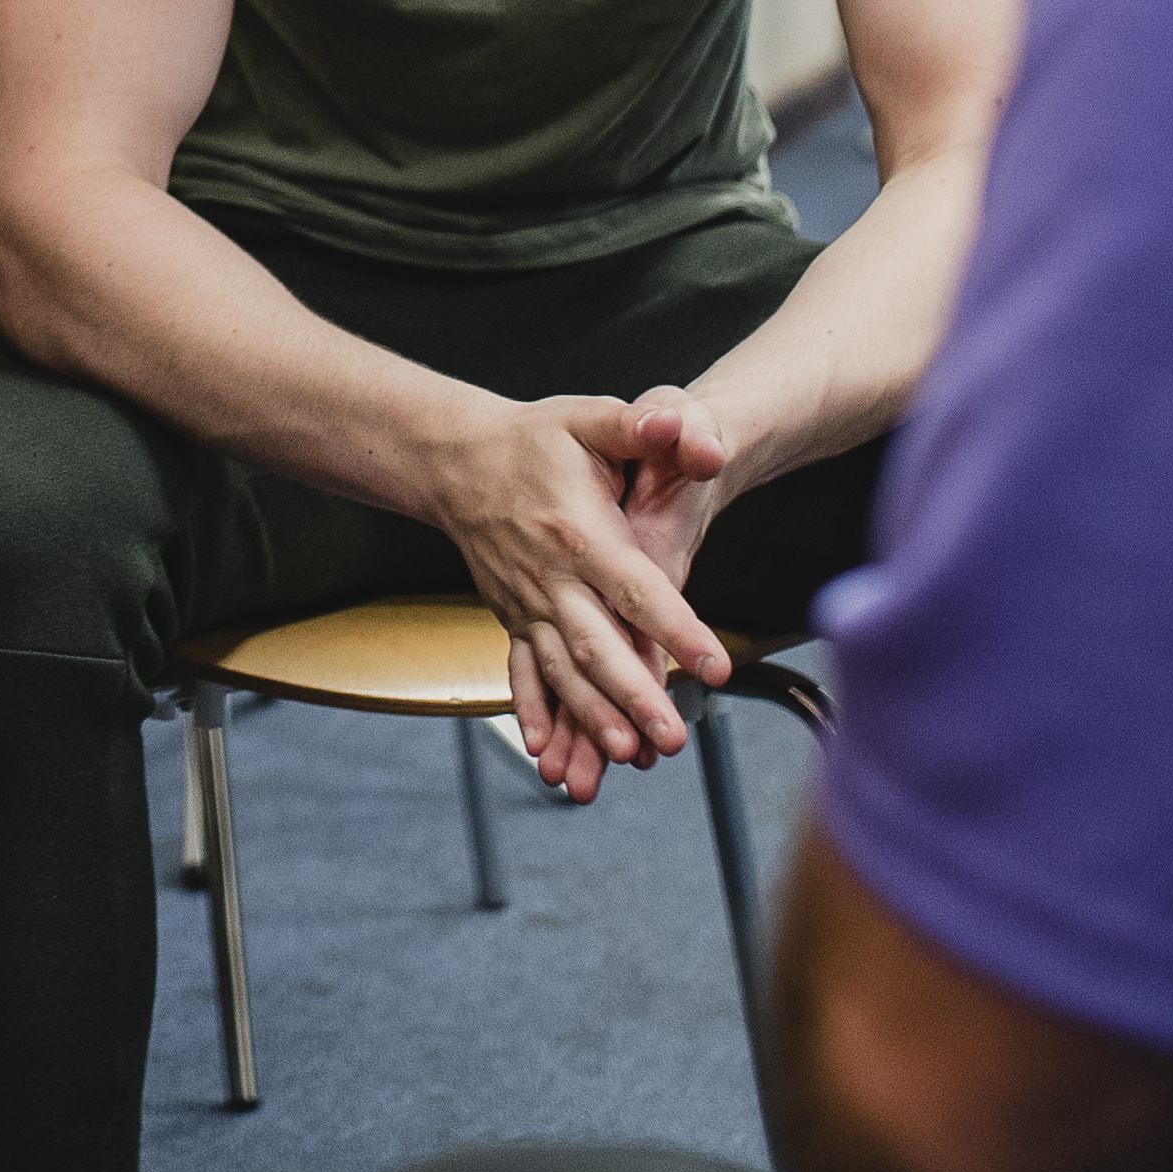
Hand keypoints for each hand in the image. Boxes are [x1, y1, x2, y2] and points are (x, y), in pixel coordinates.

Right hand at [423, 389, 731, 800]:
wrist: (457, 460)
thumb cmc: (532, 439)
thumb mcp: (587, 418)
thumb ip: (636, 425)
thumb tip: (678, 425)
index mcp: (580, 533)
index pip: (637, 589)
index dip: (676, 629)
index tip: (715, 665)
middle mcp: (551, 578)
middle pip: (596, 645)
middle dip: (635, 695)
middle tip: (671, 737)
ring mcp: (528, 603)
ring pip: (561, 669)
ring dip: (590, 714)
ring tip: (625, 752)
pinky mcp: (513, 617)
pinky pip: (521, 671)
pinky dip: (533, 710)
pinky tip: (546, 748)